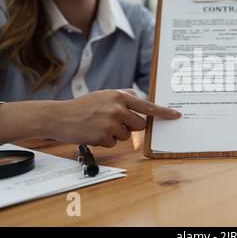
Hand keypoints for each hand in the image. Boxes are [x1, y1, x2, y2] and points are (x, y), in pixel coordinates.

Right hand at [49, 89, 180, 147]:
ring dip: (116, 134)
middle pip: (139, 124)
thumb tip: (139, 97)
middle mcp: (117, 108)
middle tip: (114, 122)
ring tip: (99, 126)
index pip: (147, 106)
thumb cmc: (83, 106)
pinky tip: (94, 133)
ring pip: (127, 135)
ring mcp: (111, 123)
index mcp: (119, 96)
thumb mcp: (104, 94)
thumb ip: (123, 95)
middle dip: (130, 126)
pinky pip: (115, 143)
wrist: (59, 116)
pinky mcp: (104, 136)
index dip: (163, 112)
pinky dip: (106, 141)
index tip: (177, 115)